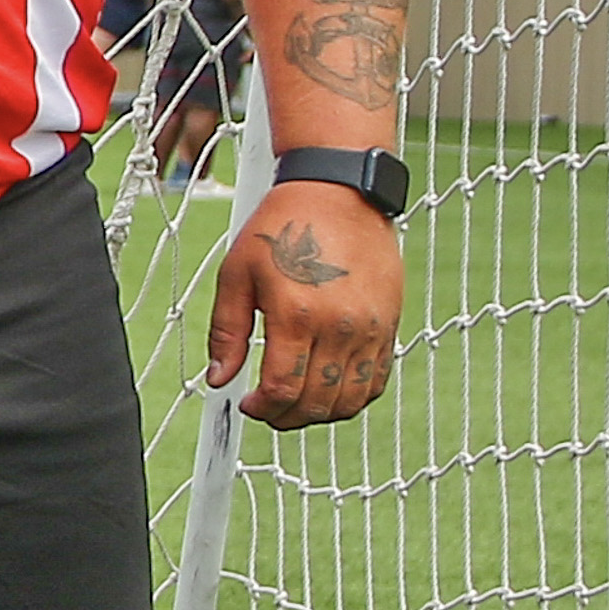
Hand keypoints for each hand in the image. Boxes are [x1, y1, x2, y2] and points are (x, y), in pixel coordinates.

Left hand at [203, 181, 401, 430]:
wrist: (338, 192)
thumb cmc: (282, 227)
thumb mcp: (237, 275)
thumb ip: (226, 332)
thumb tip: (218, 380)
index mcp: (297, 315)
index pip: (284, 389)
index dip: (263, 408)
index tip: (249, 404)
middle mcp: (341, 327)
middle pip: (318, 402)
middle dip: (287, 417)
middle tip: (269, 409)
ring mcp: (371, 328)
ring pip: (351, 400)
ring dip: (321, 413)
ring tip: (297, 402)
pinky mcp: (391, 323)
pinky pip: (377, 380)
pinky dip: (353, 397)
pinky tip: (329, 387)